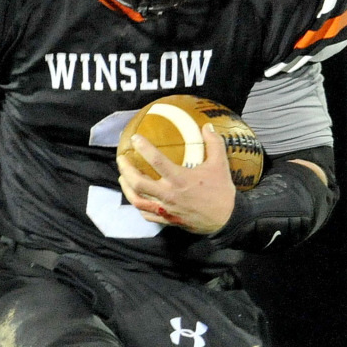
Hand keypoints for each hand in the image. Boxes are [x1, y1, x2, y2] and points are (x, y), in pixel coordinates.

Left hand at [116, 123, 235, 233]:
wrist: (226, 220)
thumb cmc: (221, 191)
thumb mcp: (220, 165)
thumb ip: (214, 143)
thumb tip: (206, 125)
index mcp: (180, 179)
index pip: (156, 161)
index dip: (143, 148)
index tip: (134, 138)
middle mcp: (169, 195)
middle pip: (138, 182)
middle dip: (126, 169)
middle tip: (121, 159)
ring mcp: (166, 209)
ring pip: (137, 200)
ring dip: (126, 188)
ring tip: (122, 177)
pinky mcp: (167, 220)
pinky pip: (145, 213)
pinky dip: (137, 204)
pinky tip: (136, 196)